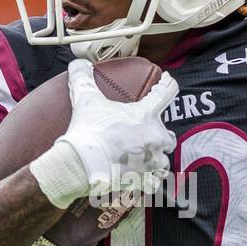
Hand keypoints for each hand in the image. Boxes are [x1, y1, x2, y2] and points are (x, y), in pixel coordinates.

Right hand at [60, 59, 176, 198]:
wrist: (81, 165)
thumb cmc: (87, 131)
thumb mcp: (84, 99)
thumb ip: (82, 78)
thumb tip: (77, 63)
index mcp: (146, 115)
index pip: (166, 92)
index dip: (168, 84)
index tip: (168, 81)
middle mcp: (155, 138)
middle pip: (169, 136)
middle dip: (160, 136)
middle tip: (147, 135)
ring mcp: (152, 161)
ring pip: (164, 161)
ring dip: (156, 159)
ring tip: (144, 159)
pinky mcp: (145, 180)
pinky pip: (154, 182)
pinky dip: (149, 180)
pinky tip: (141, 178)